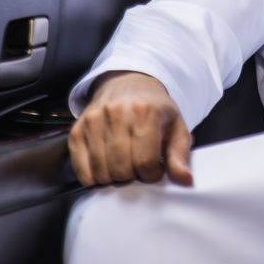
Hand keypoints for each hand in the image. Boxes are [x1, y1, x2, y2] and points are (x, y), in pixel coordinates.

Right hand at [68, 71, 193, 186]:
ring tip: (125, 163)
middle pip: (121, 169)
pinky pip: (81, 169)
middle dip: (133, 176)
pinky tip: (107, 166)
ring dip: (114, 177)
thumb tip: (185, 180)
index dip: (152, 174)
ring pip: (101, 172)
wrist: (129, 83)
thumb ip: (180, 155)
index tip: (156, 168)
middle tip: (139, 166)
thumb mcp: (176, 126)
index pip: (145, 162)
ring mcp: (94, 120)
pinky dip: (94, 177)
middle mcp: (117, 113)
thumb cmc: (155, 109)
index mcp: (146, 112)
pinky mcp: (78, 130)